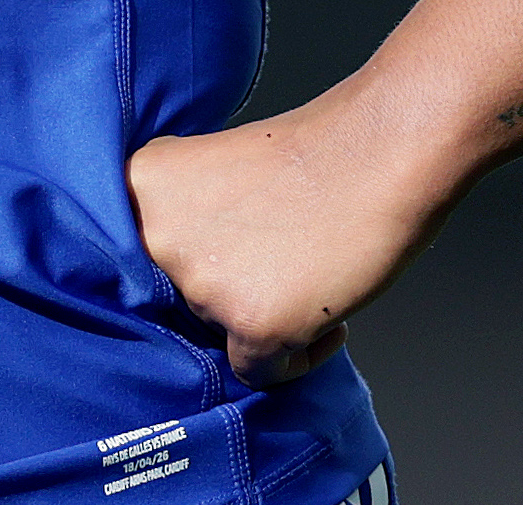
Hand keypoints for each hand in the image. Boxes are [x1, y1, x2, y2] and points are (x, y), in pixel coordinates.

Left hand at [125, 95, 455, 389]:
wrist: (385, 149)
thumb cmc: (317, 154)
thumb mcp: (217, 170)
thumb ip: (183, 219)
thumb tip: (177, 283)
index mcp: (142, 187)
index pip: (137, 259)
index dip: (183, 265)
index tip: (222, 259)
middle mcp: (159, 237)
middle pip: (179, 300)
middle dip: (228, 289)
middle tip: (277, 262)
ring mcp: (204, 285)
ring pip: (221, 335)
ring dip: (263, 319)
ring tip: (309, 277)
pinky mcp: (253, 324)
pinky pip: (262, 373)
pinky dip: (298, 357)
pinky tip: (327, 319)